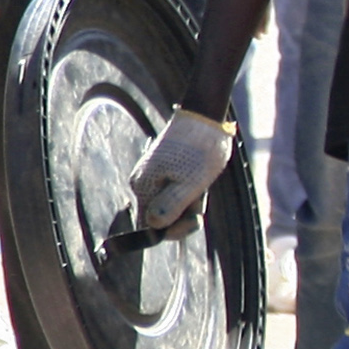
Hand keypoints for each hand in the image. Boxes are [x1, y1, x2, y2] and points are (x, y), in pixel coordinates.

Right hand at [126, 107, 234, 239]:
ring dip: (191, 201)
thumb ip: (172, 205)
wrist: (205, 118)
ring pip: (173, 204)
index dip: (171, 230)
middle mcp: (143, 183)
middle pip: (162, 217)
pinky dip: (191, 191)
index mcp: (144, 187)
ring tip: (202, 184)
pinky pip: (177, 192)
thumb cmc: (200, 150)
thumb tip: (153, 226)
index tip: (195, 220)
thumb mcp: (190, 182)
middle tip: (201, 198)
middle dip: (185, 214)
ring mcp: (153, 176)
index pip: (148, 226)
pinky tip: (200, 180)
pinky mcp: (165, 170)